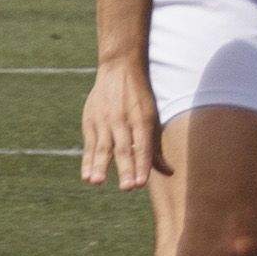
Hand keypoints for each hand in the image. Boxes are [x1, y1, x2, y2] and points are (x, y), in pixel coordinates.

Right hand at [78, 60, 167, 190]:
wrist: (119, 68)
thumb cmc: (139, 99)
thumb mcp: (152, 119)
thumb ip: (156, 148)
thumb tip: (169, 172)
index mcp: (142, 120)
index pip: (143, 146)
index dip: (142, 165)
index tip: (141, 183)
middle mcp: (123, 120)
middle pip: (124, 148)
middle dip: (125, 168)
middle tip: (127, 187)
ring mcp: (105, 120)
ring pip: (104, 147)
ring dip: (100, 165)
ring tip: (97, 182)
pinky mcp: (90, 120)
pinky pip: (90, 144)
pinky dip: (88, 161)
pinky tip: (87, 176)